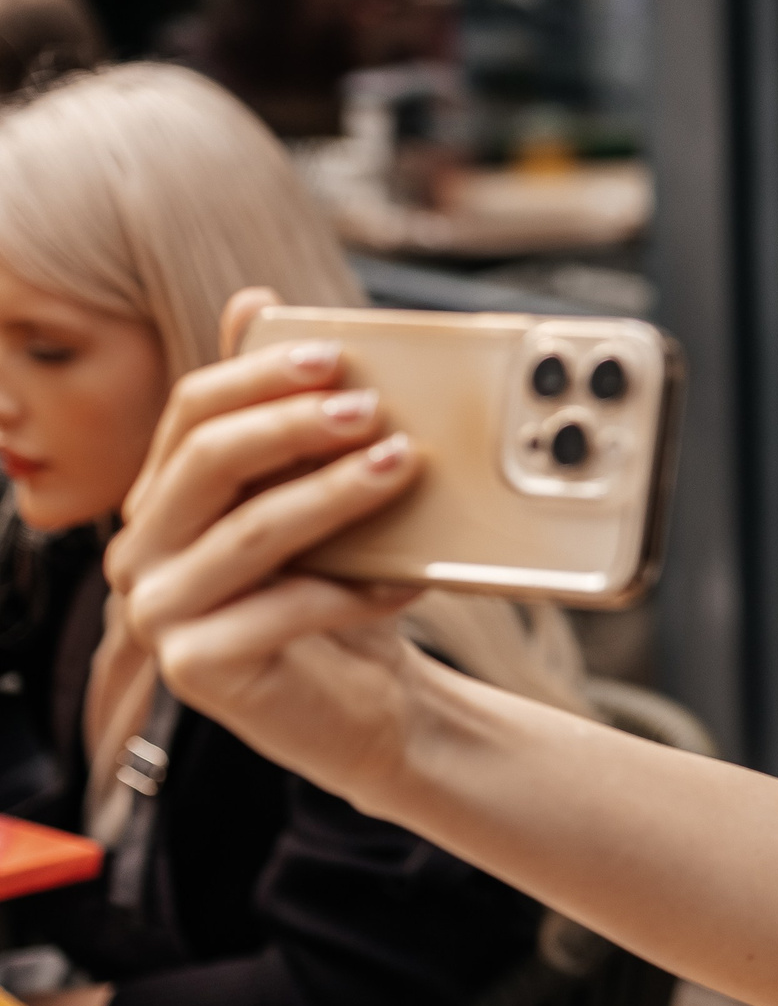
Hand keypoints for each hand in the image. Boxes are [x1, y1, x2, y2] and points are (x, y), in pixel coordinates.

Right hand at [107, 288, 427, 803]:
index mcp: (166, 497)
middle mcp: (144, 551)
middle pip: (208, 459)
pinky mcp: (194, 667)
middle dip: (294, 425)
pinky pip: (280, 610)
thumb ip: (291, 414)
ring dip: (335, 495)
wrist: (369, 707)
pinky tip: (406, 579)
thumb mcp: (321, 497)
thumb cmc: (341, 597)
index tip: (339, 356)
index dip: (260, 374)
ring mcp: (158, 612)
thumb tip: (254, 298)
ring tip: (403, 468)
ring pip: (250, 530)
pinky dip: (352, 591)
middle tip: (374, 409)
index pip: (192, 410)